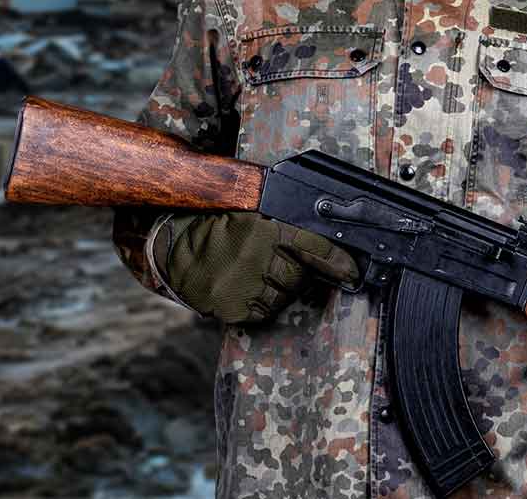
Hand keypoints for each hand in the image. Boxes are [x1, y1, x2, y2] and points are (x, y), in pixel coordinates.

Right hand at [153, 212, 359, 324]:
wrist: (173, 247)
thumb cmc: (218, 225)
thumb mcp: (254, 212)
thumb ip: (286, 224)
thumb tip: (328, 237)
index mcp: (266, 229)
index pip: (316, 247)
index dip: (338, 262)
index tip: (353, 272)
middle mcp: (257, 258)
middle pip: (300, 276)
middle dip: (298, 273)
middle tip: (278, 264)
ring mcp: (244, 285)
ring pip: (284, 297)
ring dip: (280, 289)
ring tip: (257, 274)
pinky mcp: (232, 308)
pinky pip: (263, 313)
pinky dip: (261, 305)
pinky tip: (246, 289)